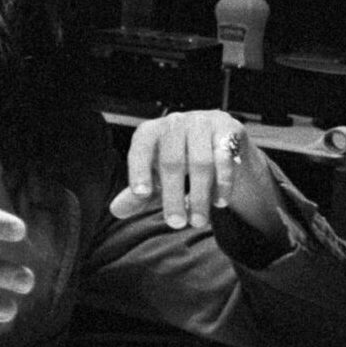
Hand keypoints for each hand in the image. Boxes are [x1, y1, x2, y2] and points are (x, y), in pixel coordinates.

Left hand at [110, 109, 262, 233]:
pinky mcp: (229, 129)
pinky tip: (220, 203)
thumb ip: (138, 193)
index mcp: (150, 131)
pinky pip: (226, 159)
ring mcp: (203, 122)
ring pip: (201, 162)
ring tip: (198, 221)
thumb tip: (116, 210)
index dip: (139, 171)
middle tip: (175, 224)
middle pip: (172, 161)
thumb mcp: (157, 176)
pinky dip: (223, 184)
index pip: (140, 149)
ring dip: (200, 195)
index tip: (141, 195)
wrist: (220, 141)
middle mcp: (174, 122)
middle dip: (173, 196)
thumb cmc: (181, 160)